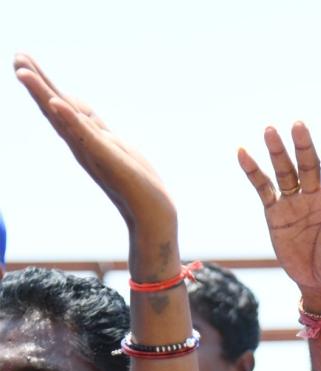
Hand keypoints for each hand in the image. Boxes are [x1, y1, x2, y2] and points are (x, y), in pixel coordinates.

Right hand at [14, 55, 176, 248]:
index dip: (43, 84)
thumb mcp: (111, 144)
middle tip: (16, 56)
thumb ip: (94, 128)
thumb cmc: (136, 182)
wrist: (151, 212)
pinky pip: (85, 134)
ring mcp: (92, 150)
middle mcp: (83, 144)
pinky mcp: (105, 156)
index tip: (23, 60)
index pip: (61, 105)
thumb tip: (77, 106)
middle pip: (55, 107)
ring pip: (63, 117)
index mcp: (86, 139)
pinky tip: (57, 102)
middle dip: (36, 82)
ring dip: (43, 93)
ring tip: (23, 71)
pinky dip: (70, 118)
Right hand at [238, 123, 320, 307]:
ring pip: (285, 171)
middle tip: (299, 126)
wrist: (319, 281)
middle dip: (304, 147)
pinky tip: (243, 152)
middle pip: (309, 166)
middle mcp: (316, 195)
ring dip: (277, 151)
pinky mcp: (275, 210)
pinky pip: (263, 187)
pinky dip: (253, 171)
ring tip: (270, 130)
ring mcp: (294, 201)